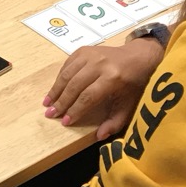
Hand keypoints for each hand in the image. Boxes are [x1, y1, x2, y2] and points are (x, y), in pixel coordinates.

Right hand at [43, 38, 163, 140]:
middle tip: (50, 114)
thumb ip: (115, 122)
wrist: (138, 57)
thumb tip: (99, 136)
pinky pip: (67, 65)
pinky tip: (55, 89)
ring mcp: (89, 55)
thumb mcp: (128, 105)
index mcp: (113, 78)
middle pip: (74, 85)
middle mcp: (99, 64)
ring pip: (67, 74)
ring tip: (47, 103)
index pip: (88, 97)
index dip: (75, 110)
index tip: (64, 122)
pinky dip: (59, 78)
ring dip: (55, 90)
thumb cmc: (133, 84)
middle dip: (61, 102)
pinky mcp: (83, 50)